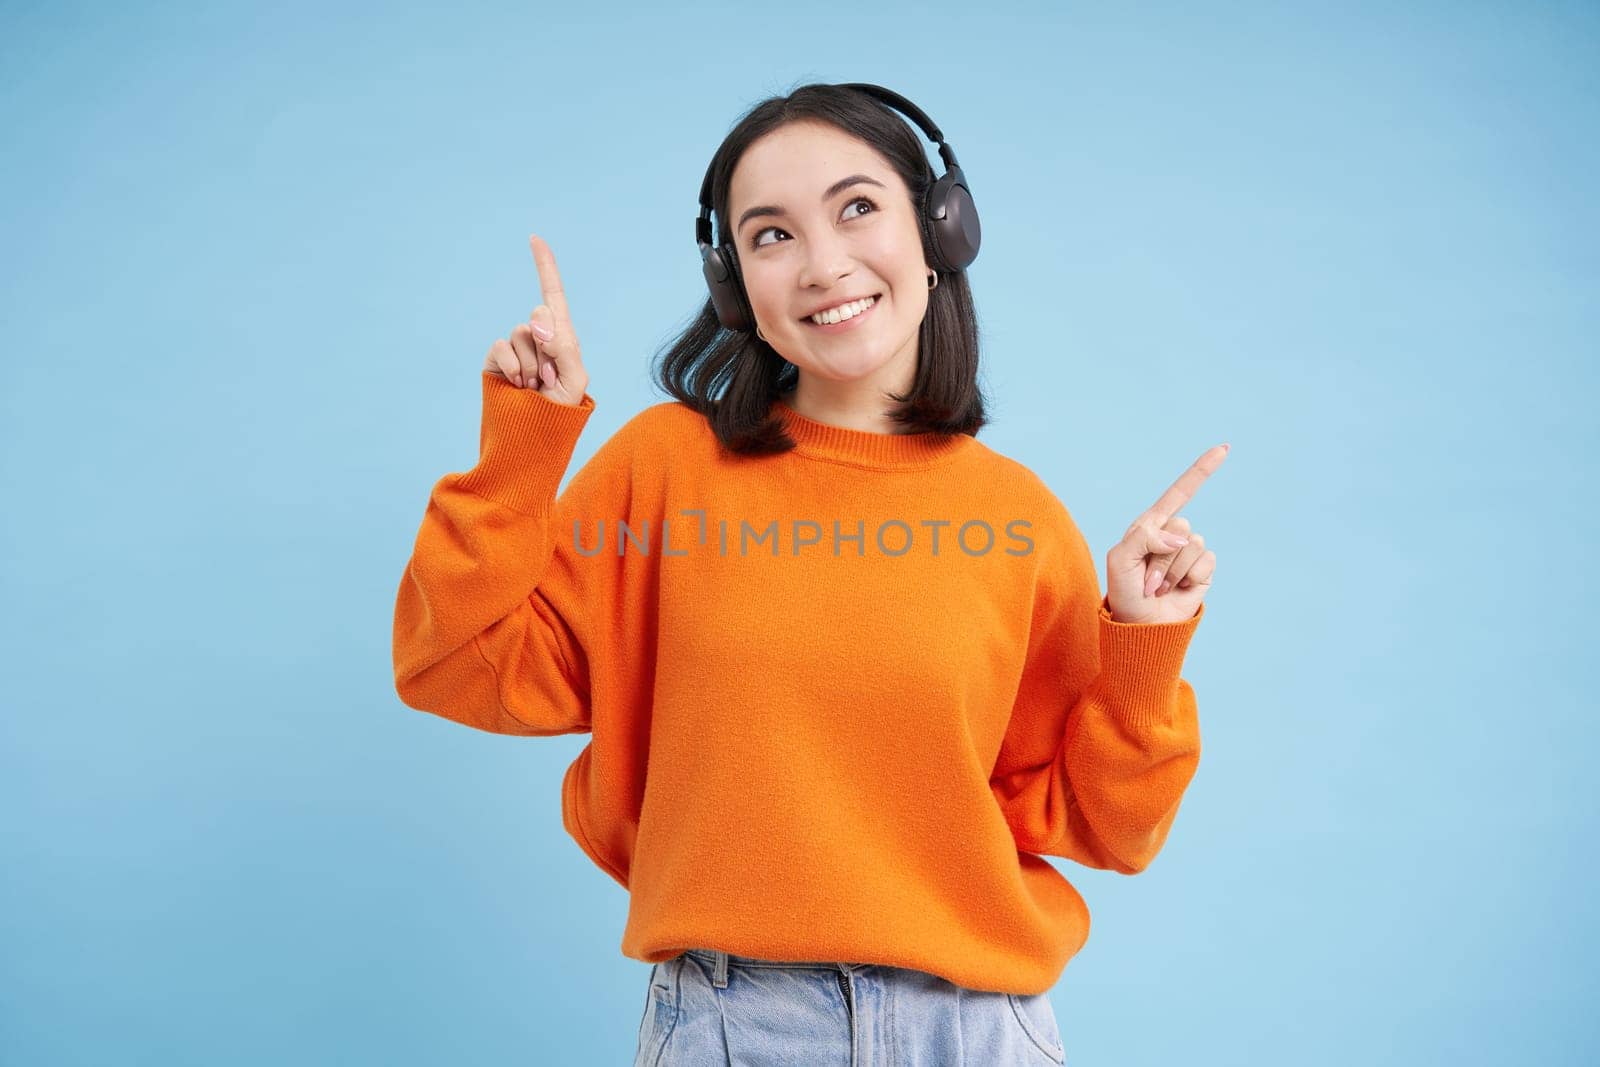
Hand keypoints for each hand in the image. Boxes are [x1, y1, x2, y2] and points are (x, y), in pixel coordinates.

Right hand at [483, 234, 590, 406]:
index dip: (545, 266)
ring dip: (533, 364)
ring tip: (536, 387)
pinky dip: (513, 366)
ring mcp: (516, 348)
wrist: (533, 437)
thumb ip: (564, 346)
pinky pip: (502, 346)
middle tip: (551, 377)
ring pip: (522, 333)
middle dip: (549, 345)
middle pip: (539, 314)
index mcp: (562, 338)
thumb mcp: (575, 379)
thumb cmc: (560, 412)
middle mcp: (538, 338)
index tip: (535, 239)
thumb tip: (537, 322)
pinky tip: (518, 385)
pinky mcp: (496, 359)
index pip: (553, 296)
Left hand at [1105, 444, 1228, 624]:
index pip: (1179, 493)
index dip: (1202, 470)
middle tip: (1146, 579)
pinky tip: (1177, 590)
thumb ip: (1143, 537)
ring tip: (1157, 586)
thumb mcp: (1120, 559)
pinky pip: (1206, 562)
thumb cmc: (1124, 591)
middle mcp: (1172, 535)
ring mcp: (1189, 553)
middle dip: (1160, 556)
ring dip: (1171, 571)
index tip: (1224, 449)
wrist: (1140, 626)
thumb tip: (1180, 537)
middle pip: (1180, 525)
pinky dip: (1189, 579)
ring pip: (1192, 546)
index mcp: (1150, 526)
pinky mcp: (1203, 571)